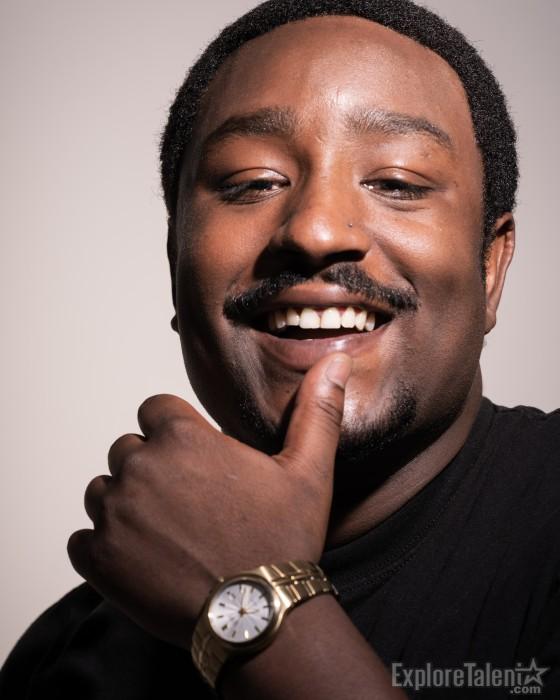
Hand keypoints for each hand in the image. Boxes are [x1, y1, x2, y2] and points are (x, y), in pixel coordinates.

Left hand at [67, 352, 351, 648]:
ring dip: (125, 505)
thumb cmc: (283, 539)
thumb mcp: (308, 470)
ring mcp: (114, 514)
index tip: (194, 460)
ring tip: (166, 533)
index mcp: (182, 437)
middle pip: (127, 450)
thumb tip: (338, 360)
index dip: (173, 432)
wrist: (259, 616)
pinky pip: (82, 539)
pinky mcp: (99, 558)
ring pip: (103, 491)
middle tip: (186, 503)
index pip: (154, 410)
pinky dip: (104, 547)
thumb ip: (316, 410)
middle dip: (151, 468)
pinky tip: (142, 560)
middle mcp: (140, 467)